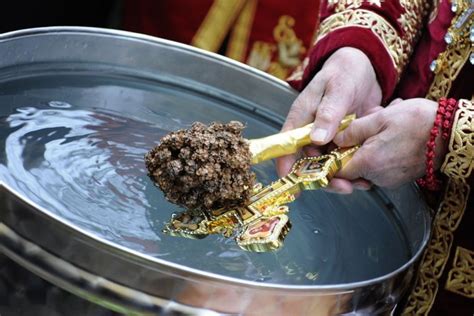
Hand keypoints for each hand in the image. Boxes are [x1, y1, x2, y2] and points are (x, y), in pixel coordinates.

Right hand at [276, 47, 381, 176]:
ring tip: (361, 183)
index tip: (294, 187)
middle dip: (324, 178)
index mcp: (300, 119)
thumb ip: (328, 113)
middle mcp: (310, 133)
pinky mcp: (343, 142)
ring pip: (328, 165)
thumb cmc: (344, 72)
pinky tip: (368, 174)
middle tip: (344, 187)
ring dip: (343, 176)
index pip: (286, 147)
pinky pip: (345, 160)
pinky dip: (356, 168)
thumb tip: (317, 139)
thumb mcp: (336, 89)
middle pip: (309, 163)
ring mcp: (327, 139)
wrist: (365, 68)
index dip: (287, 168)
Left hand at [331, 98, 447, 192]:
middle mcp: (378, 177)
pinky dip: (379, 153)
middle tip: (358, 130)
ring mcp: (389, 179)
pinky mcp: (399, 178)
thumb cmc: (419, 123)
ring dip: (366, 148)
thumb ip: (353, 131)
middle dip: (350, 149)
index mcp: (368, 163)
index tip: (327, 148)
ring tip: (379, 129)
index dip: (328, 160)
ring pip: (365, 166)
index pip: (336, 171)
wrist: (452, 134)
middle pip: (350, 169)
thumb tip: (335, 140)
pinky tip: (388, 137)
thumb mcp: (380, 118)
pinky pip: (380, 167)